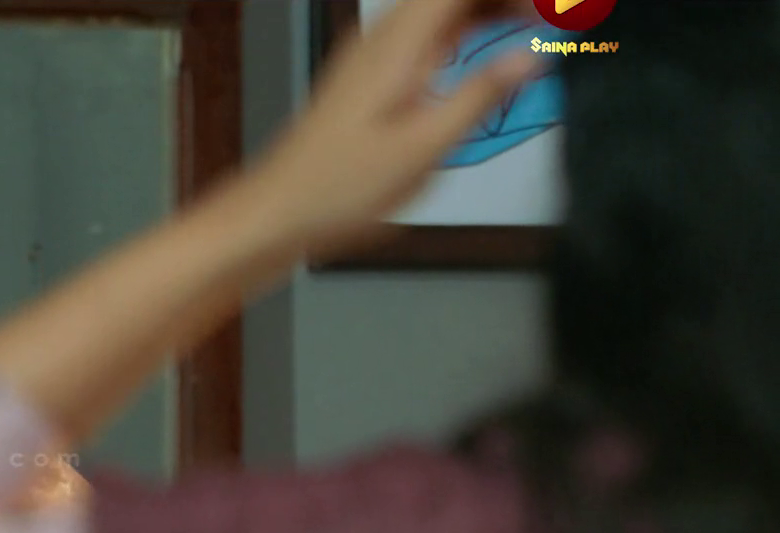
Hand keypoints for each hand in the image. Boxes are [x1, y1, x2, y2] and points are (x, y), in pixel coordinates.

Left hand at [240, 0, 540, 256]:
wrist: (279, 209)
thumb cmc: (339, 188)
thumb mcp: (424, 148)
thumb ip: (480, 95)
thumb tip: (530, 56)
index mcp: (397, 47)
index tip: (555, 9)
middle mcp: (381, 40)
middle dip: (501, 2)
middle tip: (554, 17)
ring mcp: (372, 55)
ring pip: (439, 9)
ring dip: (485, 10)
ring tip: (534, 24)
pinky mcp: (370, 74)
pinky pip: (425, 32)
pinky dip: (463, 29)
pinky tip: (485, 47)